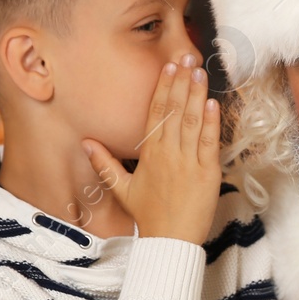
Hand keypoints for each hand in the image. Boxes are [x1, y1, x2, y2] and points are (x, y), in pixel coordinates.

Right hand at [82, 55, 221, 244]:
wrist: (170, 241)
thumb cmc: (149, 215)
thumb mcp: (122, 188)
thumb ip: (104, 163)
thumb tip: (86, 142)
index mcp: (149, 154)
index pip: (155, 113)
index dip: (163, 88)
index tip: (169, 68)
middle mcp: (167, 154)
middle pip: (174, 111)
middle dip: (181, 83)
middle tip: (187, 58)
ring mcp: (188, 162)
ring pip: (192, 122)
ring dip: (197, 95)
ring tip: (200, 72)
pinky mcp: (207, 173)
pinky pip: (209, 143)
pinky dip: (211, 122)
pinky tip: (212, 102)